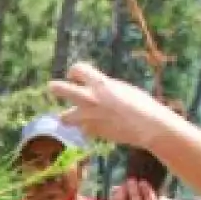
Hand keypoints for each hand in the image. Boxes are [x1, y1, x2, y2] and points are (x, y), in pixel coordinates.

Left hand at [48, 62, 176, 149]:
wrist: (148, 126)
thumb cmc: (140, 104)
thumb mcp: (120, 88)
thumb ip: (103, 88)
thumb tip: (92, 89)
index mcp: (99, 83)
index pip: (76, 68)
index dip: (74, 72)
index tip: (75, 76)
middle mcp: (89, 98)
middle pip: (59, 89)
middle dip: (54, 88)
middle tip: (53, 88)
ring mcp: (87, 116)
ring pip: (63, 117)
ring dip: (68, 116)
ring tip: (76, 116)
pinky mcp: (90, 131)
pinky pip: (82, 129)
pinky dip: (87, 128)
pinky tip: (100, 128)